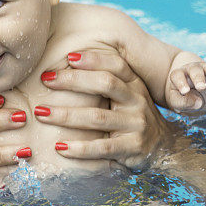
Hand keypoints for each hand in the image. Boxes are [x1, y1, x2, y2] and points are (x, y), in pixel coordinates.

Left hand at [35, 50, 173, 170]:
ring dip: (66, 114)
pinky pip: (102, 147)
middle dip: (73, 80)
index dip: (93, 59)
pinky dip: (79, 148)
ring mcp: (137, 124)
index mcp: (135, 84)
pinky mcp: (133, 148)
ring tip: (41, 113)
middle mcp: (137, 101)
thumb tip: (67, 64)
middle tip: (46, 80)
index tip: (67, 57)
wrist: (164, 148)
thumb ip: (107, 83)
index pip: (116, 65)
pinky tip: (59, 147)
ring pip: (97, 117)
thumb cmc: (133, 117)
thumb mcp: (128, 96)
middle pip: (106, 84)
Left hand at [167, 61, 205, 112]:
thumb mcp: (177, 102)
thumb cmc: (182, 97)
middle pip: (195, 70)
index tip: (185, 92)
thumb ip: (183, 103)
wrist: (194, 92)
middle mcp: (192, 69)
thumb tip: (198, 102)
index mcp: (179, 74)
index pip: (177, 75)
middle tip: (201, 87)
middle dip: (198, 78)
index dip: (180, 83)